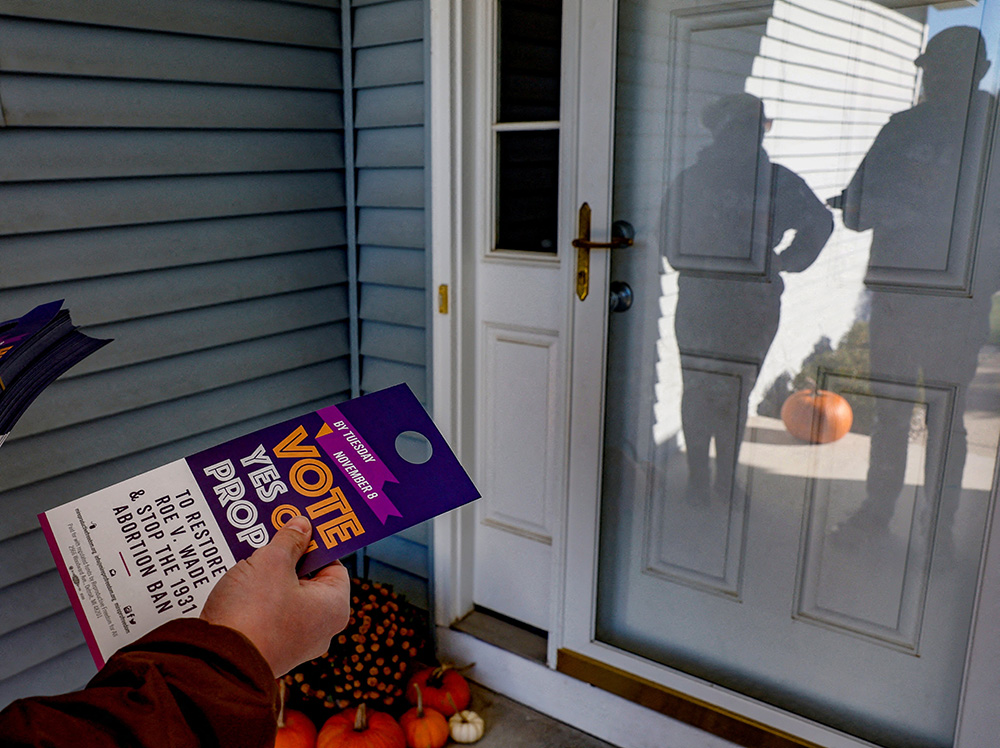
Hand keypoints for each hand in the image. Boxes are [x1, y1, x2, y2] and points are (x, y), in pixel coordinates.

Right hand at [200, 515, 350, 676]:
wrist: (217, 664)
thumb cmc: (254, 615)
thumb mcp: (272, 563)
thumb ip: (289, 540)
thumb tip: (302, 526)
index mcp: (334, 608)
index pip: (334, 566)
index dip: (316, 545)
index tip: (298, 529)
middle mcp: (320, 629)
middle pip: (308, 581)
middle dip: (287, 559)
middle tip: (270, 539)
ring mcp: (294, 642)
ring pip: (285, 597)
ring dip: (268, 577)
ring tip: (249, 557)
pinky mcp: (268, 649)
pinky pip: (268, 614)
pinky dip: (256, 598)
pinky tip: (238, 581)